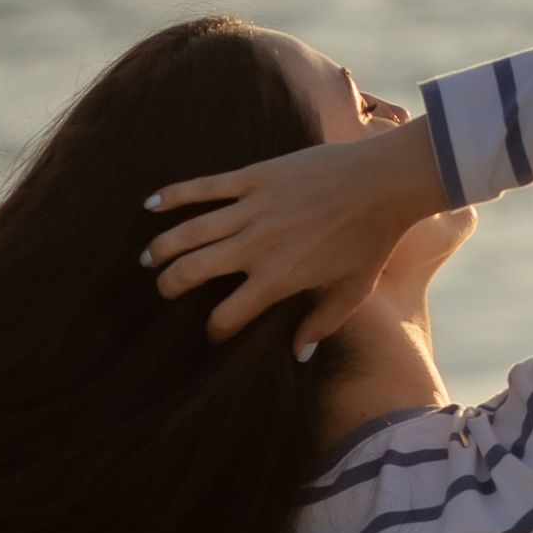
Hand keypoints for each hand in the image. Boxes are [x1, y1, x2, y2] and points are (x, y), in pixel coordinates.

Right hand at [143, 113, 447, 349]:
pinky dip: (174, 195)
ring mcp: (253, 209)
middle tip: (163, 291)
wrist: (385, 181)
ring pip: (189, 231)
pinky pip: (204, 187)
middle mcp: (257, 247)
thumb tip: (297, 355)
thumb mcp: (353, 291)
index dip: (215, 330)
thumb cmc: (373, 239)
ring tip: (147, 259)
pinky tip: (149, 206)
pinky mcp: (255, 177)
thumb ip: (321, 325)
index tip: (214, 330)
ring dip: (161, 247)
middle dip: (170, 286)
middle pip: (193, 271)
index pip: (227, 316)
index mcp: (278, 279)